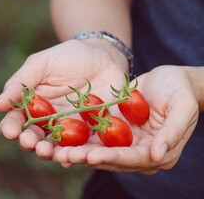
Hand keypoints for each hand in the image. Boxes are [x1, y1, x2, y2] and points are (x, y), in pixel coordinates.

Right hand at [0, 39, 126, 154]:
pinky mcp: (91, 134)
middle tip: (31, 143)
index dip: (10, 129)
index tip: (11, 131)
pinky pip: (82, 148)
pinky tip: (73, 157)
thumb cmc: (68, 57)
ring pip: (56, 148)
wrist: (105, 56)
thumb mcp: (41, 64)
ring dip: (51, 154)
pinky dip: (78, 155)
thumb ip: (21, 83)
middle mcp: (47, 122)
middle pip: (34, 139)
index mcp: (31, 106)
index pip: (15, 122)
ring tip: (50, 153)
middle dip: (30, 143)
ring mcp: (68, 130)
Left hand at [53, 65, 198, 173]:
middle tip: (65, 155)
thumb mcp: (183, 107)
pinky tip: (59, 138)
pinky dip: (77, 139)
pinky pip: (93, 137)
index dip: (112, 157)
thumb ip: (173, 131)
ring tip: (56, 151)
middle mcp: (139, 153)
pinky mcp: (113, 133)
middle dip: (87, 158)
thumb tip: (158, 155)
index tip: (91, 156)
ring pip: (98, 151)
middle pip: (111, 159)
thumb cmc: (179, 90)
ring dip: (78, 151)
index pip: (133, 159)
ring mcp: (124, 144)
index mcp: (158, 153)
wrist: (168, 79)